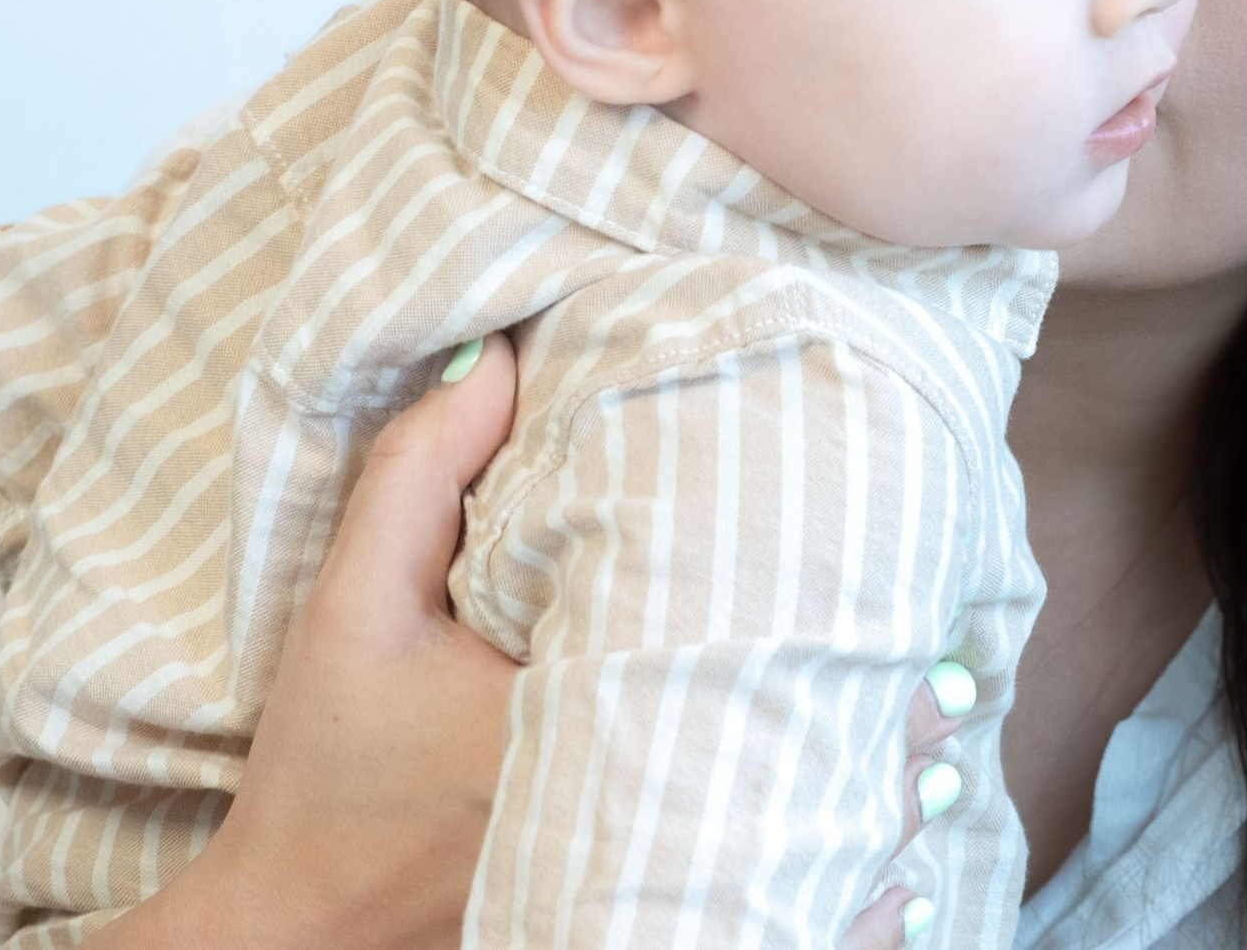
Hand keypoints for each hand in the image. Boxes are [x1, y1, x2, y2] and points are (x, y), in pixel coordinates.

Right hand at [89, 332, 976, 949]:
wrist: (296, 935)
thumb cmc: (325, 769)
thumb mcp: (351, 606)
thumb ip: (419, 474)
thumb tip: (502, 354)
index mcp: (576, 720)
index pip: (750, 657)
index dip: (844, 614)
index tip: (899, 563)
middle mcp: (633, 827)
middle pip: (813, 765)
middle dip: (891, 709)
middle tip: (951, 654)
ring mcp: (650, 908)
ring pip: (818, 856)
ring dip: (877, 794)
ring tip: (939, 726)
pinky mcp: (647, 947)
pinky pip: (788, 930)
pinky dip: (848, 901)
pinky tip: (893, 871)